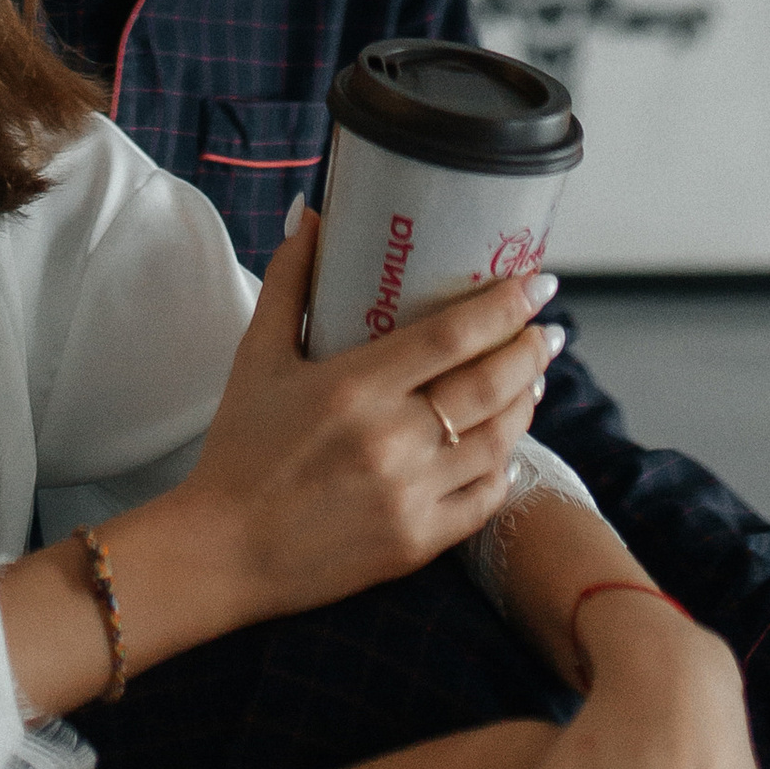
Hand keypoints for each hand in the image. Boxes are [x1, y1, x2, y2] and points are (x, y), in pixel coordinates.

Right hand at [172, 210, 555, 625]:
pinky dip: (505, 468)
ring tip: (531, 378)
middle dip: (530, 351)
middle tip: (546, 330)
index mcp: (355, 387)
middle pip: (489, 385)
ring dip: (524, 404)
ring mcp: (410, 495)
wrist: (223, 552)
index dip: (506, 306)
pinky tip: (507, 447)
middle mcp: (392, 440)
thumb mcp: (257, 356)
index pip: (453, 335)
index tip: (540, 283)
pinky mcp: (416, 542)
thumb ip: (289, 281)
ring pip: (497, 441)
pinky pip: (485, 499)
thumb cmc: (239, 448)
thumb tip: (311, 216)